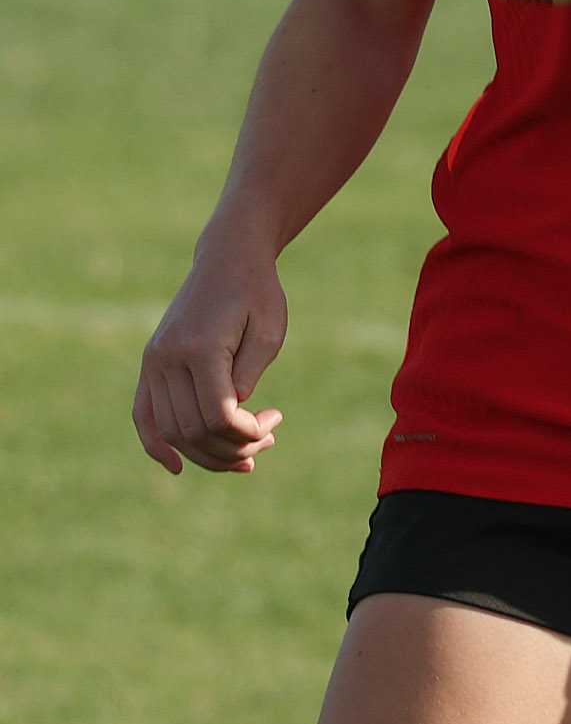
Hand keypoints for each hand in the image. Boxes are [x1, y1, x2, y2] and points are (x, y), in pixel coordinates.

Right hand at [133, 239, 287, 474]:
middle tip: (268, 436)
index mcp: (200, 346)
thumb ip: (248, 375)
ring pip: (171, 430)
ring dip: (207, 452)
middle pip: (194, 429)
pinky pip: (143, 415)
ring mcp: (154, 360)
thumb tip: (230, 417)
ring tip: (246, 452)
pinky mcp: (150, 362)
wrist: (228, 256)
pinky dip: (157, 444)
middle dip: (233, 445)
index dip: (247, 432)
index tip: (274, 420)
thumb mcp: (268, 331)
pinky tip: (178, 467)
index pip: (219, 414)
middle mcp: (168, 356)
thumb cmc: (257, 292)